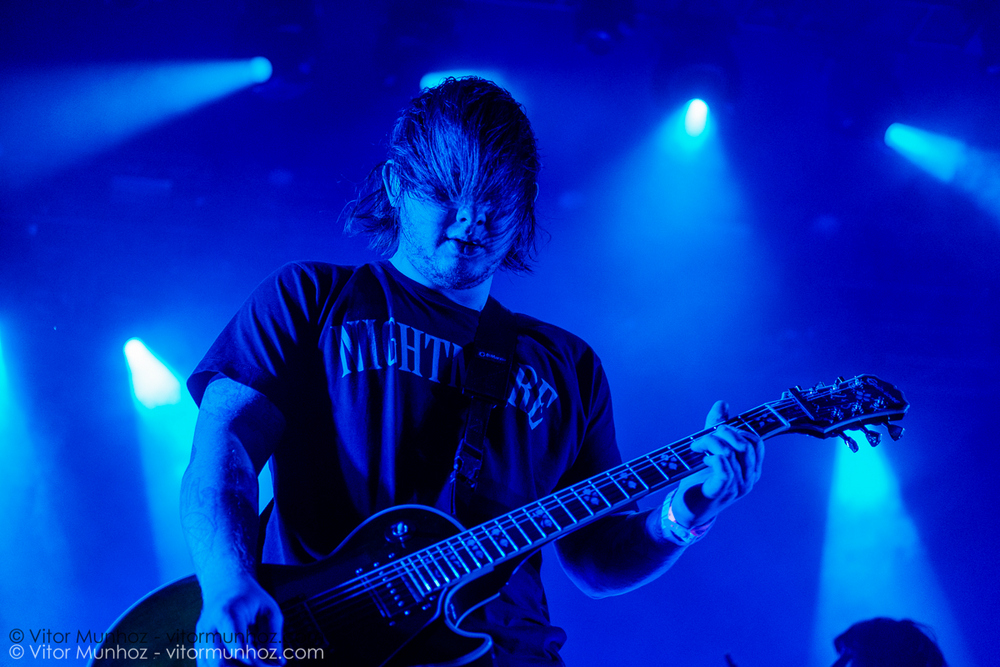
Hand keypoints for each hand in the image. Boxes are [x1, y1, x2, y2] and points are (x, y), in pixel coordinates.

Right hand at [196, 574, 283, 665]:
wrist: (223, 586)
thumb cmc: (249, 597)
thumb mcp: (269, 608)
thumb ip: (275, 635)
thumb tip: (279, 661)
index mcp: (227, 614)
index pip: (233, 643)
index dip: (248, 657)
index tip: (262, 659)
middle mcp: (209, 628)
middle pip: (218, 661)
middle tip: (263, 665)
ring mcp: (201, 639)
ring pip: (212, 666)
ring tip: (255, 663)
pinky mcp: (199, 647)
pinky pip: (208, 665)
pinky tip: (241, 663)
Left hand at [667, 400, 763, 528]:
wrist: (688, 509)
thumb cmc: (700, 480)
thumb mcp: (710, 450)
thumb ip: (716, 428)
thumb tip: (722, 404)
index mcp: (751, 469)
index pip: (755, 442)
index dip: (736, 430)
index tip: (716, 430)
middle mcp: (748, 479)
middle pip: (744, 444)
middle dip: (723, 433)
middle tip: (703, 437)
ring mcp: (737, 487)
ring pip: (730, 453)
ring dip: (709, 443)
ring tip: (696, 447)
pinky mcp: (721, 492)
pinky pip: (724, 468)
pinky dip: (713, 458)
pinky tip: (703, 459)